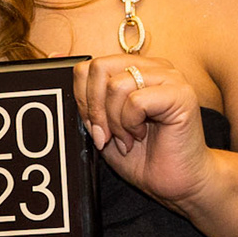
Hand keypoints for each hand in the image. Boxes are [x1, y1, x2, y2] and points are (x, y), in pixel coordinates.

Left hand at [74, 54, 218, 212]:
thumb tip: (56, 54)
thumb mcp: (100, 121)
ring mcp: (169, 77)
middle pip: (98, 69)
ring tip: (127, 138)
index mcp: (134, 68)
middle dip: (94, 109)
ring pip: (115, 86)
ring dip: (114, 121)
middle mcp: (153, 67)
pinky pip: (135, 100)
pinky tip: (141, 135)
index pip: (89, 66)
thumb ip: (82, 91)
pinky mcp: (181, 94)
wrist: (174, 182)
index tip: (94, 126)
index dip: (83, 99)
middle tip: (106, 135)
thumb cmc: (141, 155)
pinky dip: (130, 124)